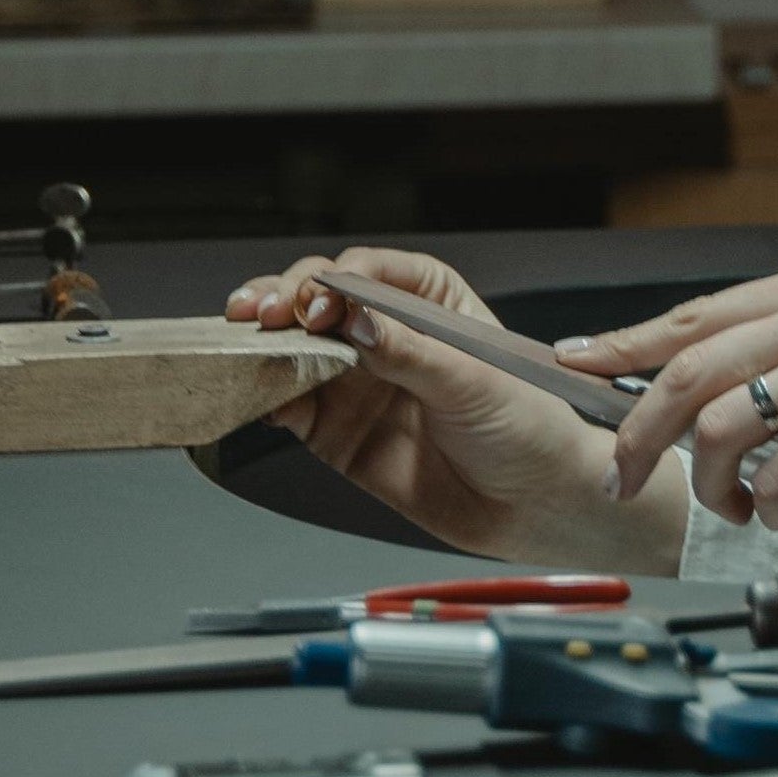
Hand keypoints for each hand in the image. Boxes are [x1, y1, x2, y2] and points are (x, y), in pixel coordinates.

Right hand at [223, 247, 689, 573]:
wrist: (536, 504)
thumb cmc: (529, 426)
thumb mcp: (474, 379)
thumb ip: (408, 352)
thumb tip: (354, 323)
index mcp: (426, 298)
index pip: (365, 272)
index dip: (334, 282)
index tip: (321, 304)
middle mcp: (384, 333)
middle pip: (317, 302)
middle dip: (284, 302)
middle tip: (264, 315)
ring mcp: (357, 382)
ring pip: (293, 349)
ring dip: (263, 344)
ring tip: (241, 344)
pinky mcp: (336, 430)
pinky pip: (289, 405)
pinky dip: (264, 396)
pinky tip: (254, 390)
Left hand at [556, 256, 777, 544]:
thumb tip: (690, 392)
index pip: (692, 316)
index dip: (624, 345)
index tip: (577, 365)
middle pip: (686, 371)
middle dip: (640, 433)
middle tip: (624, 474)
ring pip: (717, 428)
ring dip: (711, 484)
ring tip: (739, 505)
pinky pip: (773, 476)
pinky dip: (770, 508)